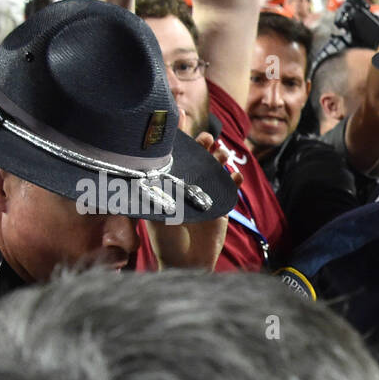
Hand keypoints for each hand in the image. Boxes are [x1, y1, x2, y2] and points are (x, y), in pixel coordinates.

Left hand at [143, 132, 237, 269]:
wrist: (185, 265)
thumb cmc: (165, 242)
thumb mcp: (153, 215)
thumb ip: (152, 195)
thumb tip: (142, 172)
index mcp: (169, 185)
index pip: (173, 155)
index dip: (178, 135)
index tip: (180, 114)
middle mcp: (187, 186)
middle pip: (198, 158)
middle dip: (203, 146)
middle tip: (207, 138)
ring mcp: (205, 195)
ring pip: (215, 170)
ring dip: (219, 160)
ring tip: (221, 154)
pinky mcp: (221, 207)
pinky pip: (230, 190)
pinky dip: (235, 181)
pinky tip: (236, 175)